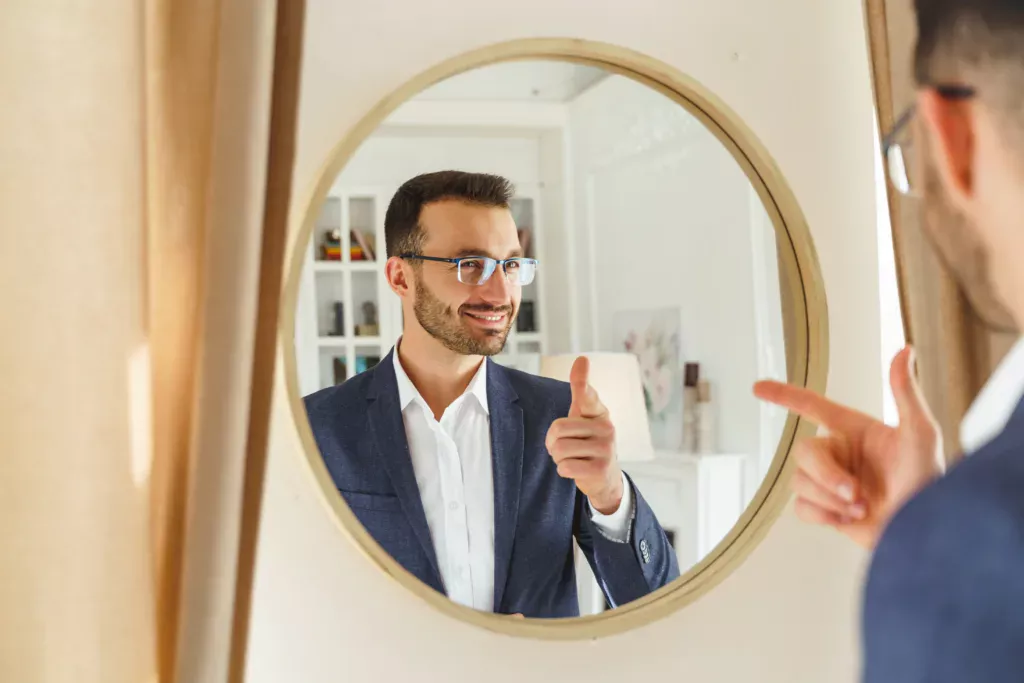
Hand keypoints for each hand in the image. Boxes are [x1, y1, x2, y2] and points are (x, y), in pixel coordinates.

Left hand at [545, 356, 623, 513]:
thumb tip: (582, 358)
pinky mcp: (600, 469)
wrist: (605, 477)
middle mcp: (607, 428)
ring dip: (558, 457)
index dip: (581, 380)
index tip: (581, 359)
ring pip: (559, 449)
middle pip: (558, 429)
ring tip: (572, 458)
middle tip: (564, 447)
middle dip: (552, 442)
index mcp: (599, 412)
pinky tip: (577, 469)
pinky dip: (563, 470)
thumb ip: (581, 391)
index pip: (587, 394)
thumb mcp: (583, 416)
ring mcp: (606, 449)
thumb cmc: (588, 441)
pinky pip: (565, 467)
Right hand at [753, 347, 942, 548]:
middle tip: (854, 494)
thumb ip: (906, 393)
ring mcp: (831, 483)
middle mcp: (840, 453)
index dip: (784, 395)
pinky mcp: (827, 510)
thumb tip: (906, 350)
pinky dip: (824, 515)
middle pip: (803, 452)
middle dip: (826, 475)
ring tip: (861, 508)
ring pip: (799, 481)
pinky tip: (849, 519)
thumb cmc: (929, 483)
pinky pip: (801, 507)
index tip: (758, 388)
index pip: (812, 406)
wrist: (924, 533)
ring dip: (829, 498)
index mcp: (856, 431)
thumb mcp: (921, 434)